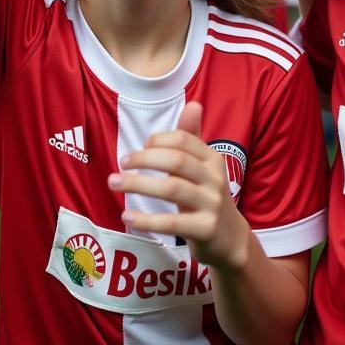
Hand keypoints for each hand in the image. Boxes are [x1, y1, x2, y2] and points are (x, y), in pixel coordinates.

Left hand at [109, 102, 249, 270]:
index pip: (182, 140)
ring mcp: (212, 204)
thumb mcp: (202, 167)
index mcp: (213, 159)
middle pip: (176, 160)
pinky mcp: (205, 229)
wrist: (230, 239)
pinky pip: (172, 223)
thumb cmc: (207, 197)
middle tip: (122, 163)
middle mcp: (215, 178)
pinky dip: (146, 219)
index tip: (140, 147)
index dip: (157, 140)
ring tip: (114, 183)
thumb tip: (193, 104)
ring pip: (172, 188)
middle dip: (144, 159)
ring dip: (138, 184)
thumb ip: (193, 139)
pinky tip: (127, 216)